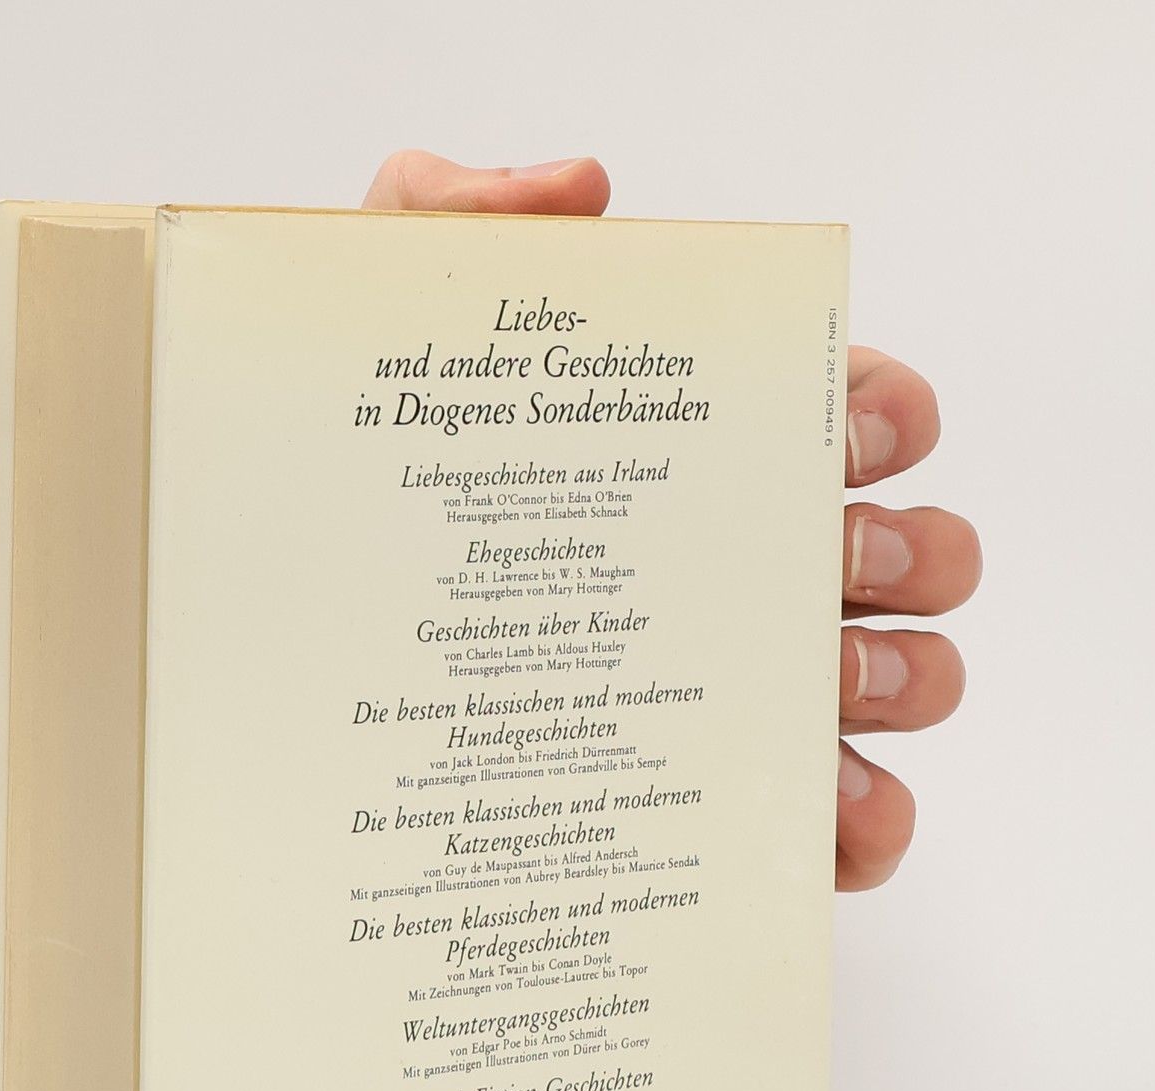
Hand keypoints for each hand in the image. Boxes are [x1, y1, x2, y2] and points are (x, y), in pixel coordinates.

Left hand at [363, 150, 978, 890]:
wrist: (249, 622)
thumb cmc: (331, 483)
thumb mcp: (363, 331)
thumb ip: (454, 220)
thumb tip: (580, 193)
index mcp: (689, 452)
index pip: (841, 412)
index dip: (878, 414)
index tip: (843, 434)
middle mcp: (732, 566)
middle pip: (903, 553)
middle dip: (904, 553)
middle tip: (826, 564)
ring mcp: (734, 690)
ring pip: (898, 683)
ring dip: (903, 683)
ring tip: (830, 697)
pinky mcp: (713, 805)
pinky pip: (832, 826)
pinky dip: (862, 829)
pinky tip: (831, 833)